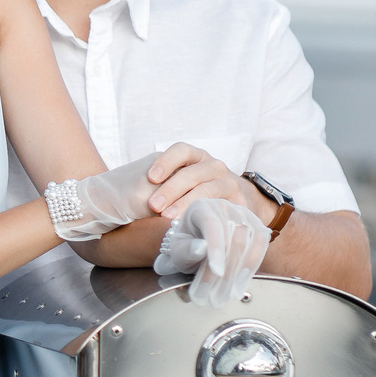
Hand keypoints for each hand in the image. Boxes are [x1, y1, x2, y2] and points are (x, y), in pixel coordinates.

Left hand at [142, 145, 267, 224]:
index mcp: (198, 158)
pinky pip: (223, 207)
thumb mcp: (187, 180)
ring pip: (207, 190)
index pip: (182, 151)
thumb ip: (166, 184)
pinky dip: (207, 215)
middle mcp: (214, 167)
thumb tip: (131, 197)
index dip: (166, 161)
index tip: (151, 177)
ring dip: (186, 203)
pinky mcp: (240, 202)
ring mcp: (229, 183)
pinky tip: (194, 225)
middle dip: (171, 189)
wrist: (244, 200)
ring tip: (168, 217)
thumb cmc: (202, 190)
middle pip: (191, 173)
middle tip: (153, 206)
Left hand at [154, 198, 269, 304]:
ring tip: (225, 296)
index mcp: (201, 207)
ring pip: (248, 243)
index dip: (216, 249)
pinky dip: (252, 267)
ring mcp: (243, 214)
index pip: (212, 225)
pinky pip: (261, 245)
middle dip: (225, 272)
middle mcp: (224, 206)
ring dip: (238, 274)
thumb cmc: (187, 246)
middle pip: (231, 238)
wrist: (199, 244)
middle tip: (214, 298)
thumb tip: (201, 249)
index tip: (217, 272)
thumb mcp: (178, 251)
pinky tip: (239, 285)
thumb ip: (185, 250)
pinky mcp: (257, 226)